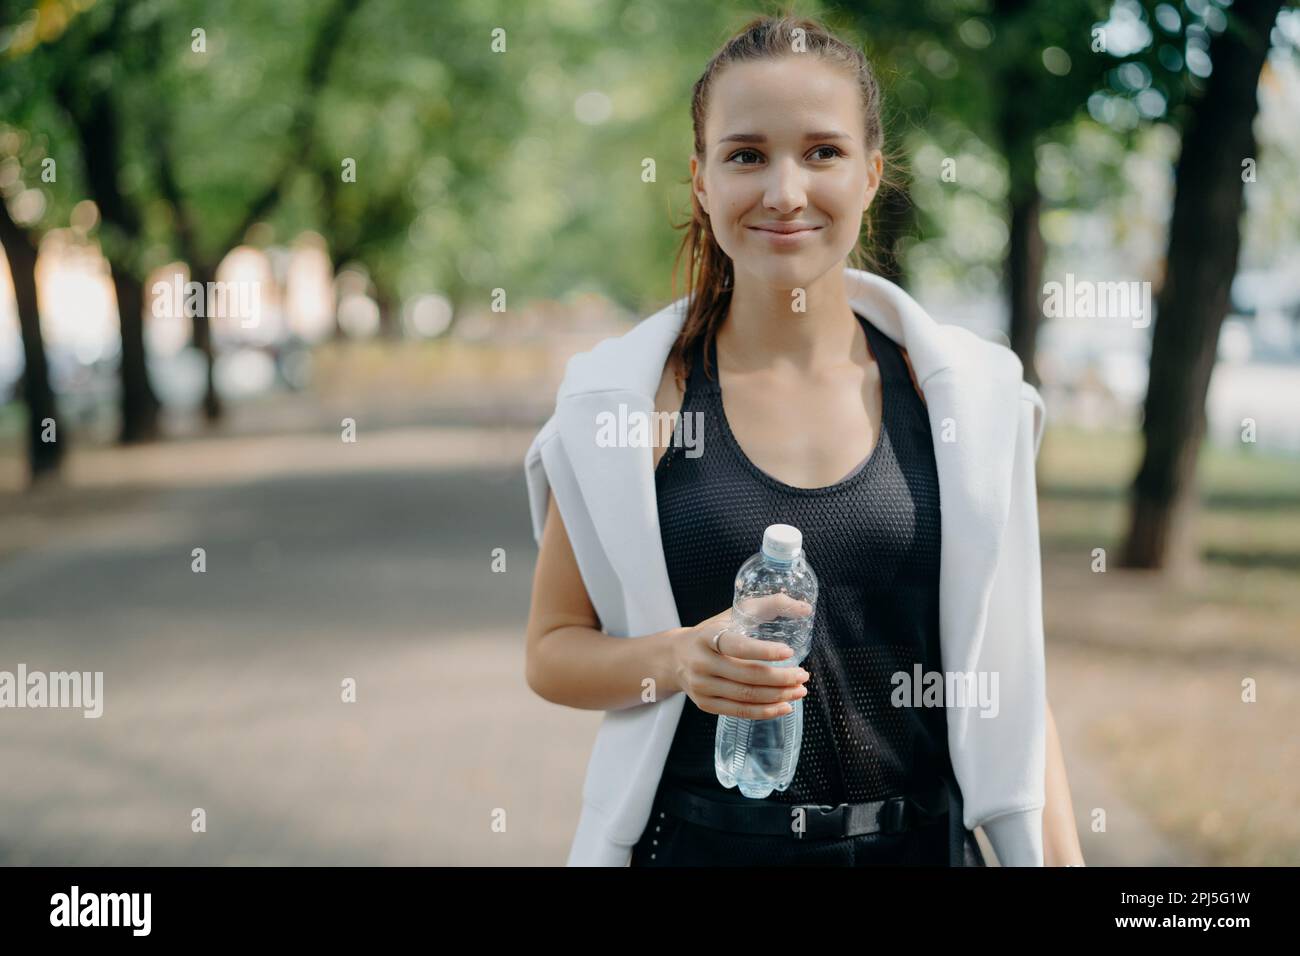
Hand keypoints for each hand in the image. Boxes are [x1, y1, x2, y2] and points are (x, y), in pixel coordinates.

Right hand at [671, 595, 811, 718]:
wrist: (675, 657)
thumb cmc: (712, 632)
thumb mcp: (733, 614)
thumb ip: (768, 605)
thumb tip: (805, 608)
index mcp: (708, 637)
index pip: (737, 646)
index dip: (764, 650)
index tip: (790, 652)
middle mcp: (702, 663)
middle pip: (747, 676)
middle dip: (781, 678)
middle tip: (802, 675)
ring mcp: (702, 686)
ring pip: (746, 696)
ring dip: (778, 696)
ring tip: (799, 690)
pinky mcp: (705, 705)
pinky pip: (740, 712)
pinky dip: (765, 711)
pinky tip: (784, 706)